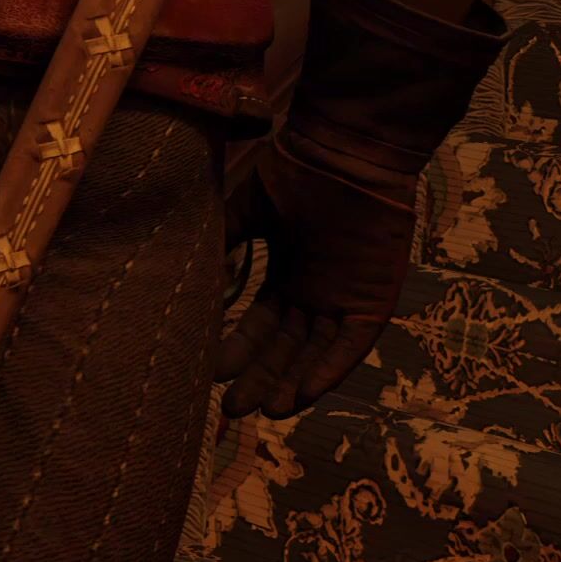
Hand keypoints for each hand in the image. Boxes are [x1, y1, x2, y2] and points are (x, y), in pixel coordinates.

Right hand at [216, 143, 416, 419]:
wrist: (345, 150)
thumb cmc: (296, 171)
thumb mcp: (249, 208)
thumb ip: (225, 242)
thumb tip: (187, 276)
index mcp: (287, 271)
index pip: (260, 322)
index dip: (238, 349)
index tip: (210, 372)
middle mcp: (315, 291)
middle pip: (285, 346)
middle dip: (260, 377)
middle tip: (231, 408)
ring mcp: (345, 298)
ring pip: (315, 352)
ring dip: (292, 382)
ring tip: (264, 411)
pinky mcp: (373, 301)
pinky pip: (351, 345)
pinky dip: (329, 370)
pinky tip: (304, 395)